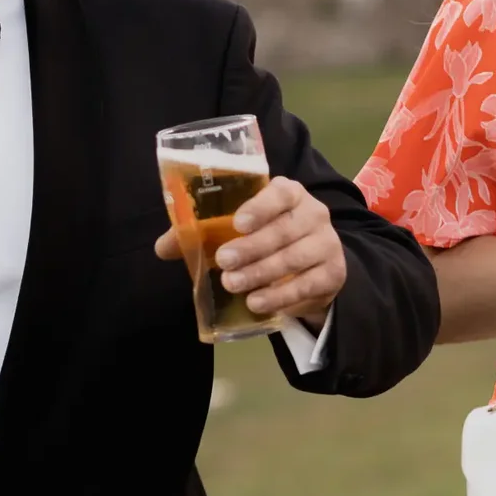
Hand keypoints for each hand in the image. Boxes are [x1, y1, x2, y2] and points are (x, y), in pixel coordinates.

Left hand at [153, 176, 345, 323]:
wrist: (309, 265)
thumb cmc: (263, 237)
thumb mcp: (235, 231)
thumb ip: (200, 234)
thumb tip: (162, 247)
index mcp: (288, 193)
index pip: (280, 193)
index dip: (260, 206)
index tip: (238, 223)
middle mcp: (313, 213)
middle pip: (285, 229)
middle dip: (253, 247)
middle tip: (224, 262)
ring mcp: (327, 243)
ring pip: (296, 258)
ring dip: (262, 273)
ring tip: (234, 285)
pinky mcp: (334, 273)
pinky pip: (308, 285)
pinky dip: (281, 296)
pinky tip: (258, 302)